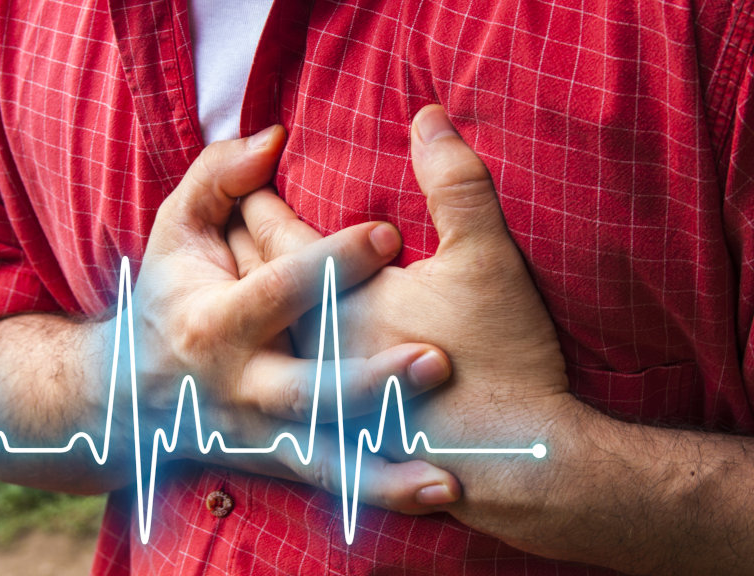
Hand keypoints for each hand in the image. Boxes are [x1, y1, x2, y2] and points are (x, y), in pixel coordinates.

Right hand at [118, 125, 461, 513]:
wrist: (121, 399)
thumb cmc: (163, 298)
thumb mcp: (174, 230)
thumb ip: (219, 176)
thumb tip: (274, 135)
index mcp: (213, 322)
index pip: (277, 289)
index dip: (329, 262)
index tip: (391, 234)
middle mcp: (236, 387)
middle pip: (303, 389)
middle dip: (366, 380)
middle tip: (435, 361)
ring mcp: (256, 433)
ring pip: (321, 455)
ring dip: (382, 465)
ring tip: (443, 474)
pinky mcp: (274, 460)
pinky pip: (329, 481)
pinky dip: (378, 491)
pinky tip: (436, 491)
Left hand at [237, 105, 578, 552]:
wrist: (523, 466)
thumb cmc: (506, 361)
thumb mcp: (488, 261)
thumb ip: (457, 185)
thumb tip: (427, 119)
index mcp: (333, 303)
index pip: (277, 234)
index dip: (261, 200)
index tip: (256, 175)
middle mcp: (307, 351)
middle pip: (252, 284)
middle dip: (235, 245)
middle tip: (229, 217)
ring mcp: (311, 401)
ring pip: (254, 341)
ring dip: (243, 306)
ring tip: (230, 281)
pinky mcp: (328, 438)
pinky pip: (278, 393)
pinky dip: (264, 367)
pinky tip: (267, 360)